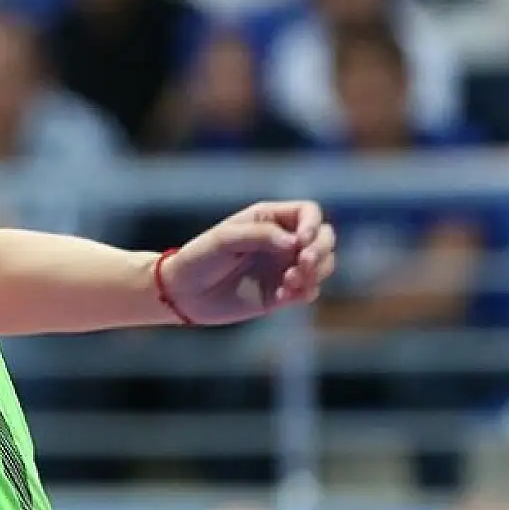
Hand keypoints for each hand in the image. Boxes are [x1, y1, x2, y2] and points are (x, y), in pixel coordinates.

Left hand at [160, 201, 335, 324]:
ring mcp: (283, 267)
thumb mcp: (225, 239)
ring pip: (323, 266)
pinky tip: (282, 296)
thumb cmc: (199, 258)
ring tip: (289, 282)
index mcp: (269, 219)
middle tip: (304, 262)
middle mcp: (282, 241)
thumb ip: (260, 235)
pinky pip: (308, 291)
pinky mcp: (281, 293)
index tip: (301, 241)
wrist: (183, 293)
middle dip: (322, 250)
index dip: (313, 225)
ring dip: (316, 273)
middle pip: (324, 238)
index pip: (308, 213)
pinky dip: (304, 293)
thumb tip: (296, 243)